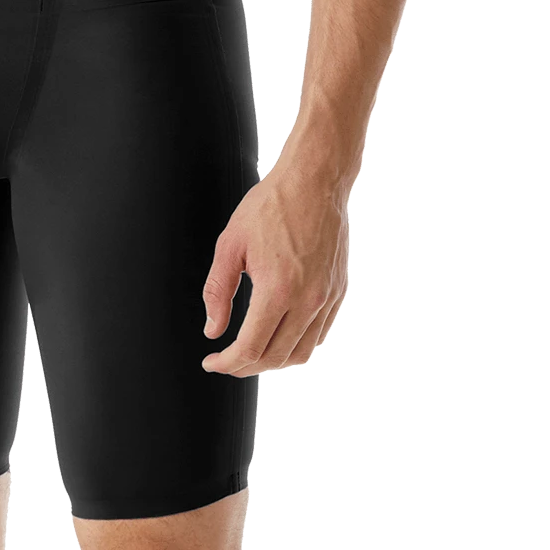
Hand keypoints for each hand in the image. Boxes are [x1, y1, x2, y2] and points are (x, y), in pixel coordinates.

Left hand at [201, 161, 348, 375]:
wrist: (314, 182)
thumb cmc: (271, 207)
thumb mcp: (230, 246)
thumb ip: (217, 292)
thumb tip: (213, 329)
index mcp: (277, 290)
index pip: (250, 348)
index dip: (227, 363)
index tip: (211, 362)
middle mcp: (307, 300)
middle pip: (275, 358)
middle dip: (245, 367)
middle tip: (226, 362)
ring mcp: (327, 298)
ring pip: (301, 352)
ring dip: (272, 362)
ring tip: (250, 355)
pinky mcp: (338, 292)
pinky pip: (319, 335)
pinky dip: (296, 346)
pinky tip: (278, 338)